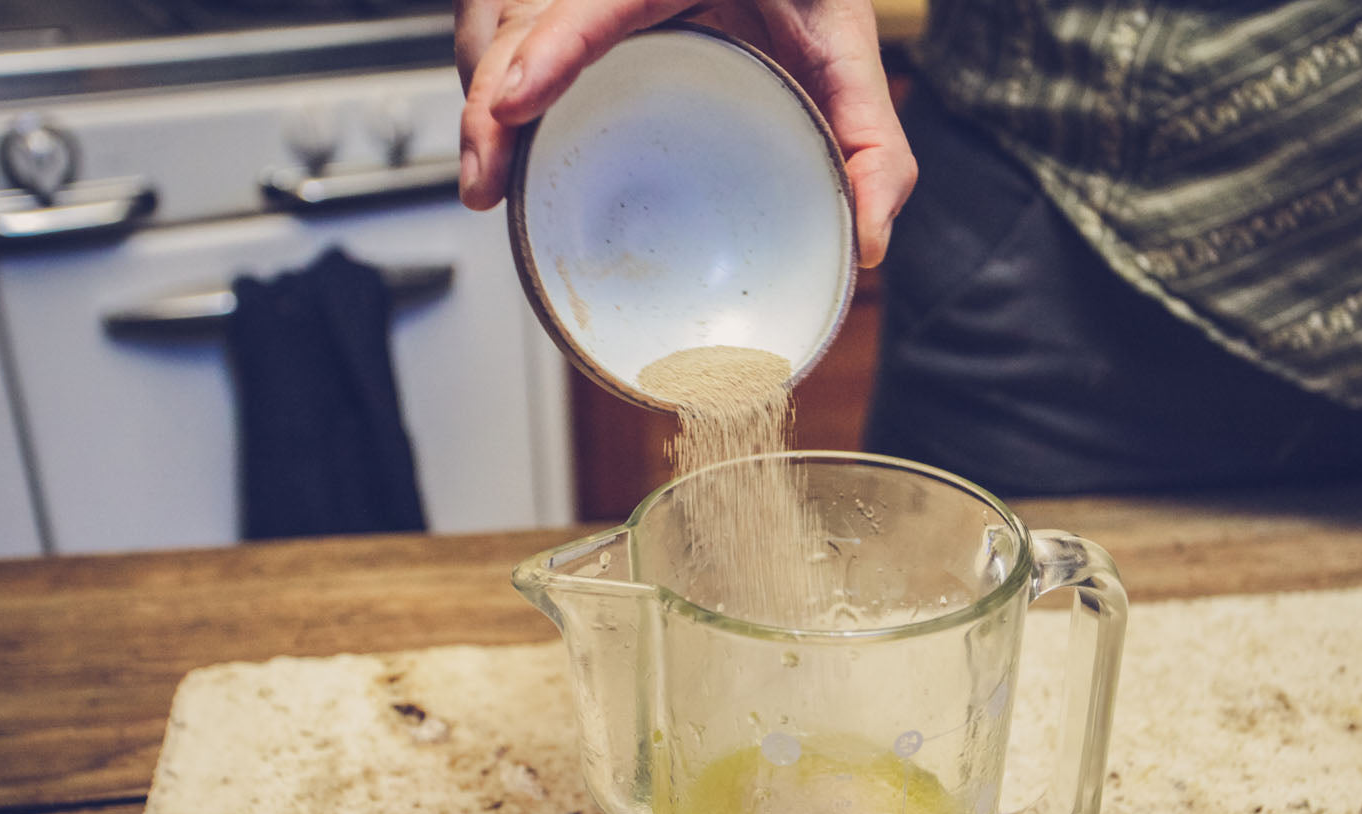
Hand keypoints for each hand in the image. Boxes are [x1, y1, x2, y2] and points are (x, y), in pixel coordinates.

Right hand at [455, 0, 915, 266]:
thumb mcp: (849, 49)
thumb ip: (876, 145)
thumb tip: (865, 242)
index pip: (599, 1)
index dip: (550, 47)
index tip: (513, 102)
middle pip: (525, 23)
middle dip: (492, 103)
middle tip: (488, 179)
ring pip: (503, 33)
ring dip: (485, 104)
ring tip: (489, 176)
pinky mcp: (568, 9)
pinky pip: (508, 39)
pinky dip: (498, 90)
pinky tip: (502, 139)